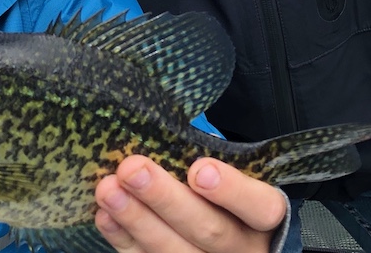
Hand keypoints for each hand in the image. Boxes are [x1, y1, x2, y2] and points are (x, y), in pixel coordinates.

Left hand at [95, 156, 286, 252]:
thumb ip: (210, 158)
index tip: (198, 169)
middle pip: (209, 229)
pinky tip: (106, 216)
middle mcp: (243, 249)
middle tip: (132, 169)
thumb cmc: (224, 191)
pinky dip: (124, 240)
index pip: (259, 206)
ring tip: (108, 190)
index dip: (231, 190)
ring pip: (175, 252)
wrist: (226, 237)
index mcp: (264, 218)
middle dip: (166, 199)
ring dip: (137, 219)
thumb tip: (167, 130)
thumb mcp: (233, 170)